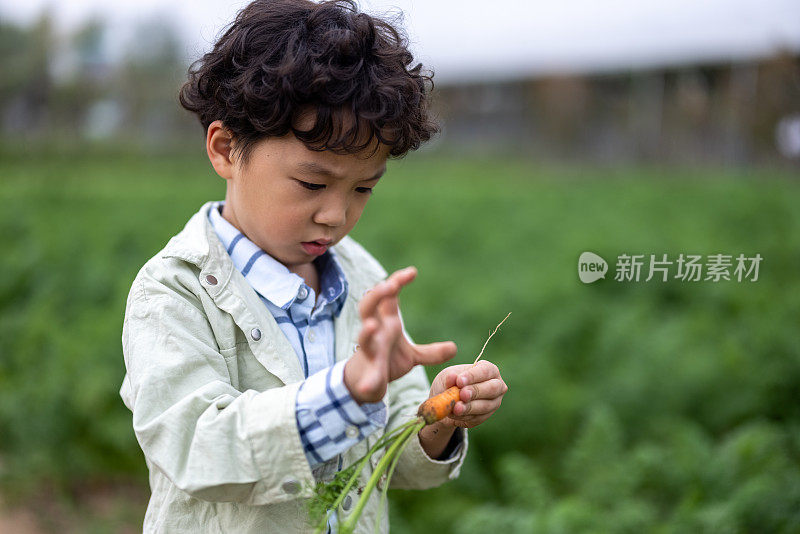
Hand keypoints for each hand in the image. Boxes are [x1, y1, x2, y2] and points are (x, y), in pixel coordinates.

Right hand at [344, 266, 457, 403]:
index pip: (388, 297)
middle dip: (377, 295)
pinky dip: (370, 380)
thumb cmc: (386, 362)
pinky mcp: (369, 372)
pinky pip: (369, 375)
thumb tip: (454, 347)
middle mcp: (375, 333)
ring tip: (371, 325)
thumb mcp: (412, 357)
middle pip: (369, 307)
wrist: (365, 386)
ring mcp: (370, 351)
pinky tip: (371, 386)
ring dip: (366, 332)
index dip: (397, 282)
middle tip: (390, 285)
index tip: (412, 272)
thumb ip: (431, 352)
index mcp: (386, 323)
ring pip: (363, 337)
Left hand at [428, 361, 507, 428]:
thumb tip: (452, 377)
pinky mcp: (486, 416)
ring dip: (469, 407)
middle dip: (475, 391)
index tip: (459, 381)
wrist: (446, 401)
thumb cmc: (451, 382)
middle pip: (492, 388)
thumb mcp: (447, 376)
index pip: (486, 370)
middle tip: (462, 394)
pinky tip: (455, 414)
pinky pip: (478, 418)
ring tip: (456, 408)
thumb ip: (450, 377)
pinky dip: (465, 416)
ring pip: (485, 406)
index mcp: (489, 370)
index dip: (473, 376)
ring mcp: (494, 402)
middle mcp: (496, 385)